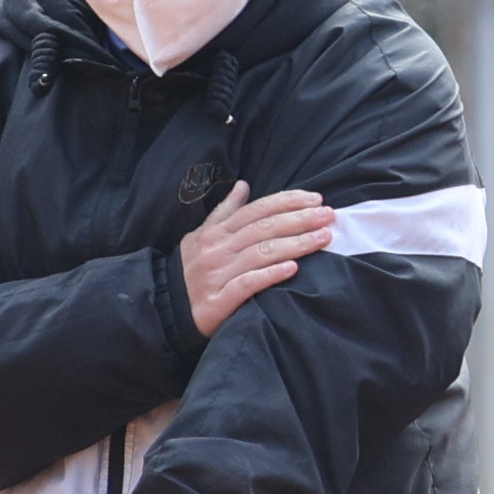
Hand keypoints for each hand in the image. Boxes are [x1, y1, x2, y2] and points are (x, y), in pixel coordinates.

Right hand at [179, 184, 332, 336]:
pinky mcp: (217, 301)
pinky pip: (247, 284)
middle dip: (299, 219)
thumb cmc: (191, 270)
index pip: (257, 210)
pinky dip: (270, 275)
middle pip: (264, 228)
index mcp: (217, 232)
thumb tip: (243, 185)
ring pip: (261, 253)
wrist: (165, 308)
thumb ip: (225, 212)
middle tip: (328, 215)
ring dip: (295, 244)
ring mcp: (217, 274)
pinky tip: (293, 269)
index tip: (315, 199)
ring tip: (323, 239)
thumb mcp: (202, 235)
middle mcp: (217, 249)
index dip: (287, 201)